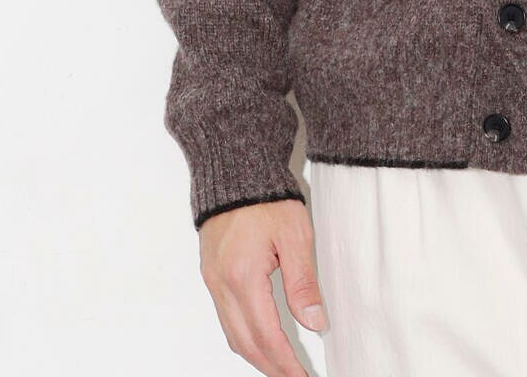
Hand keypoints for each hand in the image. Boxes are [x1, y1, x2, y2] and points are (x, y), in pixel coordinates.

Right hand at [199, 198, 328, 374]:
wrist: (236, 171)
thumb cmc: (267, 197)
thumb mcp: (295, 235)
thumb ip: (303, 282)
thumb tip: (315, 323)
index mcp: (243, 277)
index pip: (266, 335)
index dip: (285, 362)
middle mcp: (221, 285)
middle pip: (245, 343)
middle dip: (270, 366)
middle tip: (294, 376)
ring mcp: (212, 281)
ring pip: (232, 334)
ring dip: (256, 355)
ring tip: (281, 365)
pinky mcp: (211, 274)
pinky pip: (225, 318)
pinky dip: (243, 336)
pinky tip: (260, 338)